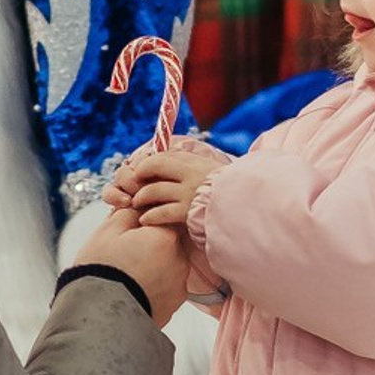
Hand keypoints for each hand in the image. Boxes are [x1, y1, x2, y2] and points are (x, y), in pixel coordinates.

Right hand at [70, 205, 191, 319]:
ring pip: (169, 266)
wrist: (96, 314)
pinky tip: (135, 289)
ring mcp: (179, 285)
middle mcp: (180, 260)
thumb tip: (139, 207)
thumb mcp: (109, 231)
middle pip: (168, 244)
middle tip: (126, 255)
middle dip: (151, 245)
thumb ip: (130, 213)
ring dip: (154, 266)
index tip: (129, 233)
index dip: (145, 223)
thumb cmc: (100, 269)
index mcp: (165, 237)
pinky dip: (155, 286)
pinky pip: (167, 288)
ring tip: (128, 275)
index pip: (163, 219)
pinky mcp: (174, 305)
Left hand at [107, 140, 229, 231]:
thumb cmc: (226, 190)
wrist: (242, 207)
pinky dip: (150, 216)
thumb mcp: (210, 169)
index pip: (163, 156)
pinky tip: (145, 219)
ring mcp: (188, 193)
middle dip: (139, 175)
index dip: (147, 163)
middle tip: (133, 185)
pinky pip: (161, 212)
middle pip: (154, 166)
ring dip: (141, 197)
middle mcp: (190, 174)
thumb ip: (191, 163)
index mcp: (195, 162)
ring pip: (154, 190)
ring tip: (136, 203)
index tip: (140, 170)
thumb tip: (172, 155)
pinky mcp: (187, 212)